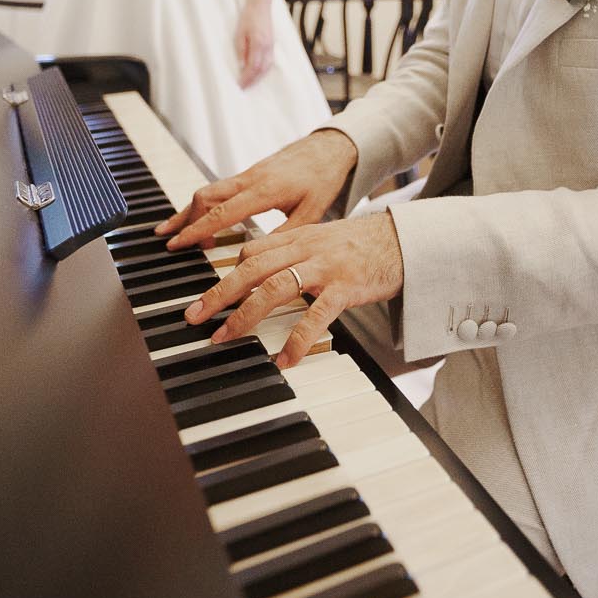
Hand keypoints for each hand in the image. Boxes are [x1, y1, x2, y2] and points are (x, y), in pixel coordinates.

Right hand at [158, 128, 356, 249]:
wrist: (330, 147)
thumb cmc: (324, 177)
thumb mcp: (311, 211)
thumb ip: (286, 234)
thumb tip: (262, 260)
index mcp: (264, 190)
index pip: (221, 212)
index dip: (197, 230)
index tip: (178, 244)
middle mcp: (250, 178)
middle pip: (205, 197)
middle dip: (185, 220)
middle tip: (172, 243)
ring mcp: (248, 174)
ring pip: (209, 190)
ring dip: (190, 210)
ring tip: (174, 230)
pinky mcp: (250, 173)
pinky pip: (220, 188)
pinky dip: (205, 204)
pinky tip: (200, 216)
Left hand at [186, 212, 404, 367]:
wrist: (404, 239)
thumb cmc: (362, 244)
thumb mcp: (322, 239)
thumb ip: (292, 251)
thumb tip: (258, 265)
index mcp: (298, 237)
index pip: (251, 252)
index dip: (224, 273)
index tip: (207, 297)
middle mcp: (306, 248)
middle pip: (251, 268)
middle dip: (218, 294)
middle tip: (193, 318)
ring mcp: (325, 267)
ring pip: (274, 288)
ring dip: (244, 316)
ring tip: (225, 338)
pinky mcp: (346, 287)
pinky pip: (315, 315)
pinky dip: (296, 339)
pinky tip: (284, 360)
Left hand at [235, 4, 272, 87]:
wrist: (261, 6)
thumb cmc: (248, 18)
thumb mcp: (239, 33)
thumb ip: (241, 50)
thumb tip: (241, 66)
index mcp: (258, 44)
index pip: (253, 66)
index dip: (247, 77)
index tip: (240, 84)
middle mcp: (267, 47)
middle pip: (261, 69)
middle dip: (253, 80)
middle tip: (244, 87)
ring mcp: (271, 46)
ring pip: (267, 67)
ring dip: (259, 77)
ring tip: (250, 83)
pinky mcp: (272, 45)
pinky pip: (270, 62)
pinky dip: (264, 71)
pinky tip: (258, 74)